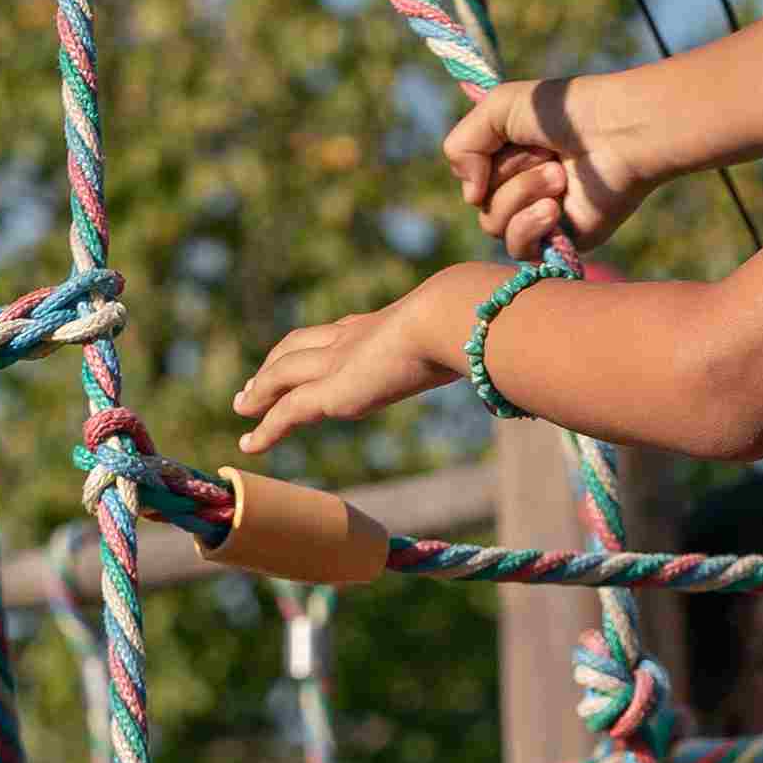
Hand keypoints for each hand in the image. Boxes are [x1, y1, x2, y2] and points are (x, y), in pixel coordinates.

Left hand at [234, 270, 483, 456]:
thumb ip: (484, 348)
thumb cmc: (473, 324)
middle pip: (300, 347)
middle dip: (277, 362)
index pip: (340, 333)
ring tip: (242, 405)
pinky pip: (285, 413)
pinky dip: (265, 428)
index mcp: (384, 324)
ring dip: (259, 390)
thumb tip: (521, 356)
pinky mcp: (329, 393)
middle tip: (255, 380)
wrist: (449, 318)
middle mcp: (351, 339)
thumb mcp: (475, 335)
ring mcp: (336, 363)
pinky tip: (249, 443)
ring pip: (282, 375)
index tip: (308, 353)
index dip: (320, 344)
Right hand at [445, 79, 643, 260]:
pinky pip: (519, 250)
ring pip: (494, 225)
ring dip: (521, 195)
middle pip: (480, 201)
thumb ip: (461, 145)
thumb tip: (471, 196)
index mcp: (511, 157)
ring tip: (560, 175)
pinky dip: (527, 227)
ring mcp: (542, 216)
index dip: (483, 159)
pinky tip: (554, 209)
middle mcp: (524, 187)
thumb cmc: (566, 112)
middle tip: (549, 155)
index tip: (518, 136)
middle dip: (509, 174)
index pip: (471, 176)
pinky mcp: (562, 241)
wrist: (617, 131)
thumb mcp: (497, 107)